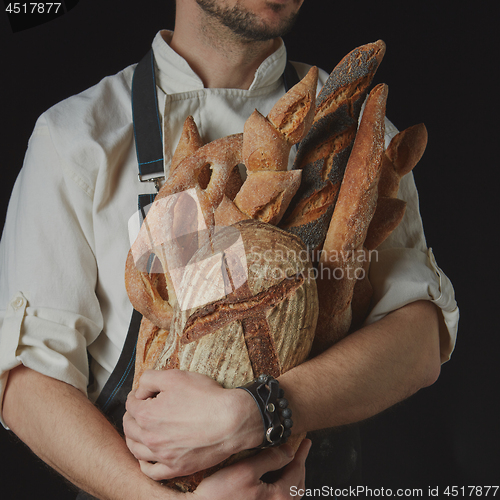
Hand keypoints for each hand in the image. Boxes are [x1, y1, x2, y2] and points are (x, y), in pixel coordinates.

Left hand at [123, 369, 262, 479]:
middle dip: (131, 416)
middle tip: (139, 409)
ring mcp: (163, 456)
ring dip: (134, 438)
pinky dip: (144, 464)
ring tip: (139, 431)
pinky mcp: (176, 468)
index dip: (136, 395)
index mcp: (147, 415)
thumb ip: (150, 379)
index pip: (131, 404)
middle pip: (129, 427)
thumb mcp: (176, 376)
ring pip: (136, 450)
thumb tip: (141, 390)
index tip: (143, 394)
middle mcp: (151, 438)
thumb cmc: (206, 398)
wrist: (231, 421)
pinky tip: (147, 457)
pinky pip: (151, 471)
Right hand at [192, 439, 311, 499]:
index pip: (297, 470)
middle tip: (300, 450)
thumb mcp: (246, 470)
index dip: (301, 453)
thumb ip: (270, 459)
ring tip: (289, 462)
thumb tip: (288, 451)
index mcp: (279, 497)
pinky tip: (273, 477)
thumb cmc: (220, 495)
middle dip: (299, 466)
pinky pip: (278, 498)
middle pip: (297, 485)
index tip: (306, 441)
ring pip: (289, 494)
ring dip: (291, 476)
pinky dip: (281, 485)